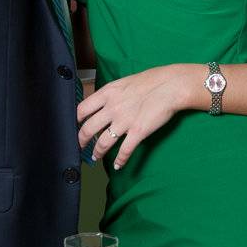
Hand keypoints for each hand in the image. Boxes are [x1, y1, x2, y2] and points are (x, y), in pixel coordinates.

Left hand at [76, 65, 192, 169]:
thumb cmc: (152, 81)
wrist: (171, 86)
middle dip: (81, 141)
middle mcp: (112, 108)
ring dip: (97, 152)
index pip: (82, 109)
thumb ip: (112, 93)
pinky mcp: (137, 132)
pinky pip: (124, 151)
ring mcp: (124, 121)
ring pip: (102, 143)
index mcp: (108, 93)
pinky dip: (120, 160)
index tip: (76, 126)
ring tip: (95, 157)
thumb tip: (104, 102)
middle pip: (88, 129)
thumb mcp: (125, 82)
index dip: (76, 121)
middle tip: (80, 146)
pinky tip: (118, 165)